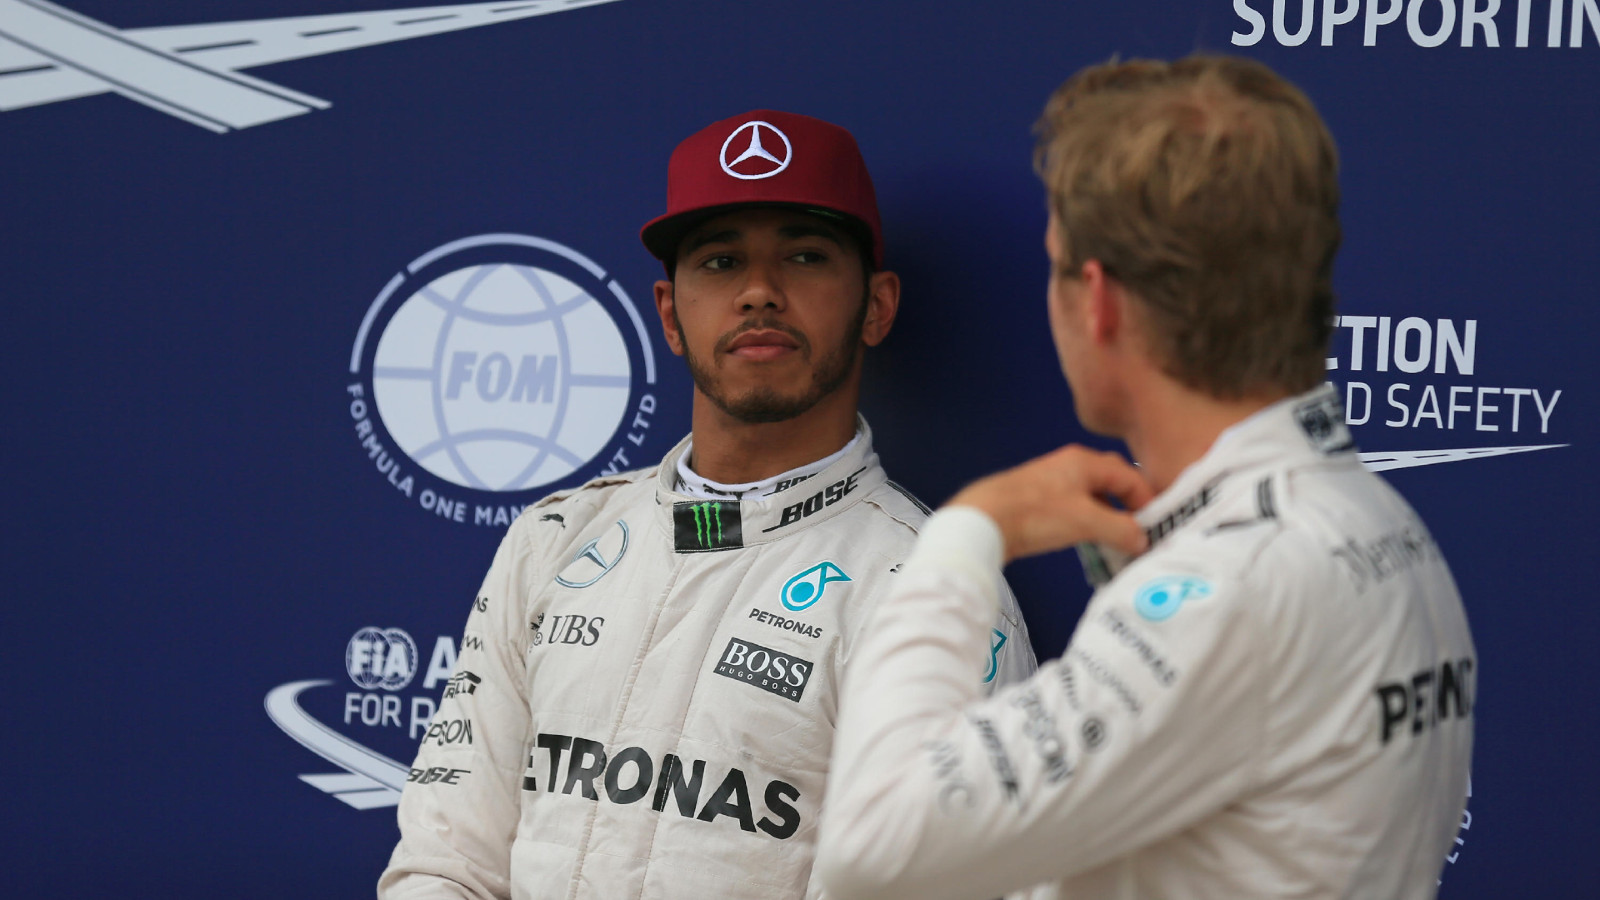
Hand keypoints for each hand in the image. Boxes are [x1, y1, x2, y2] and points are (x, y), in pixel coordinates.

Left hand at [947, 445, 1152, 562]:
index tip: (1157, 525)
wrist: (983, 521)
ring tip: (1117, 540)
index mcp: (1084, 462)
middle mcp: (1069, 466)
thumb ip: (1120, 529)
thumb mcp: (1086, 521)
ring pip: (1091, 497)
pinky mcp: (1036, 502)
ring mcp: (1051, 483)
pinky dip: (1087, 522)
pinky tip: (1087, 540)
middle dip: (1128, 506)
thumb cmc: (1035, 514)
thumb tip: (1142, 540)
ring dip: (1107, 516)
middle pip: (1111, 482)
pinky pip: (1073, 508)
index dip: (1147, 500)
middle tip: (1140, 531)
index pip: (1129, 476)